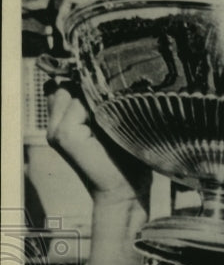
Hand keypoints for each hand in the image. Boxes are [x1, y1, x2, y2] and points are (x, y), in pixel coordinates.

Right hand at [46, 85, 149, 264]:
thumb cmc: (128, 158)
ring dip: (91, 97)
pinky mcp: (62, 135)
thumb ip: (98, 100)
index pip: (65, 82)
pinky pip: (76, 102)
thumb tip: (98, 73)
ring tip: (110, 119)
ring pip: (68, 89)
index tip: (108, 88)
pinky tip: (108, 125)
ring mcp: (55, 129)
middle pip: (65, 83)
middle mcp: (56, 123)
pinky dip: (94, 108)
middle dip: (87, 87)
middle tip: (112, 108)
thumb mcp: (113, 122)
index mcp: (66, 119)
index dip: (85, 80)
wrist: (127, 191)